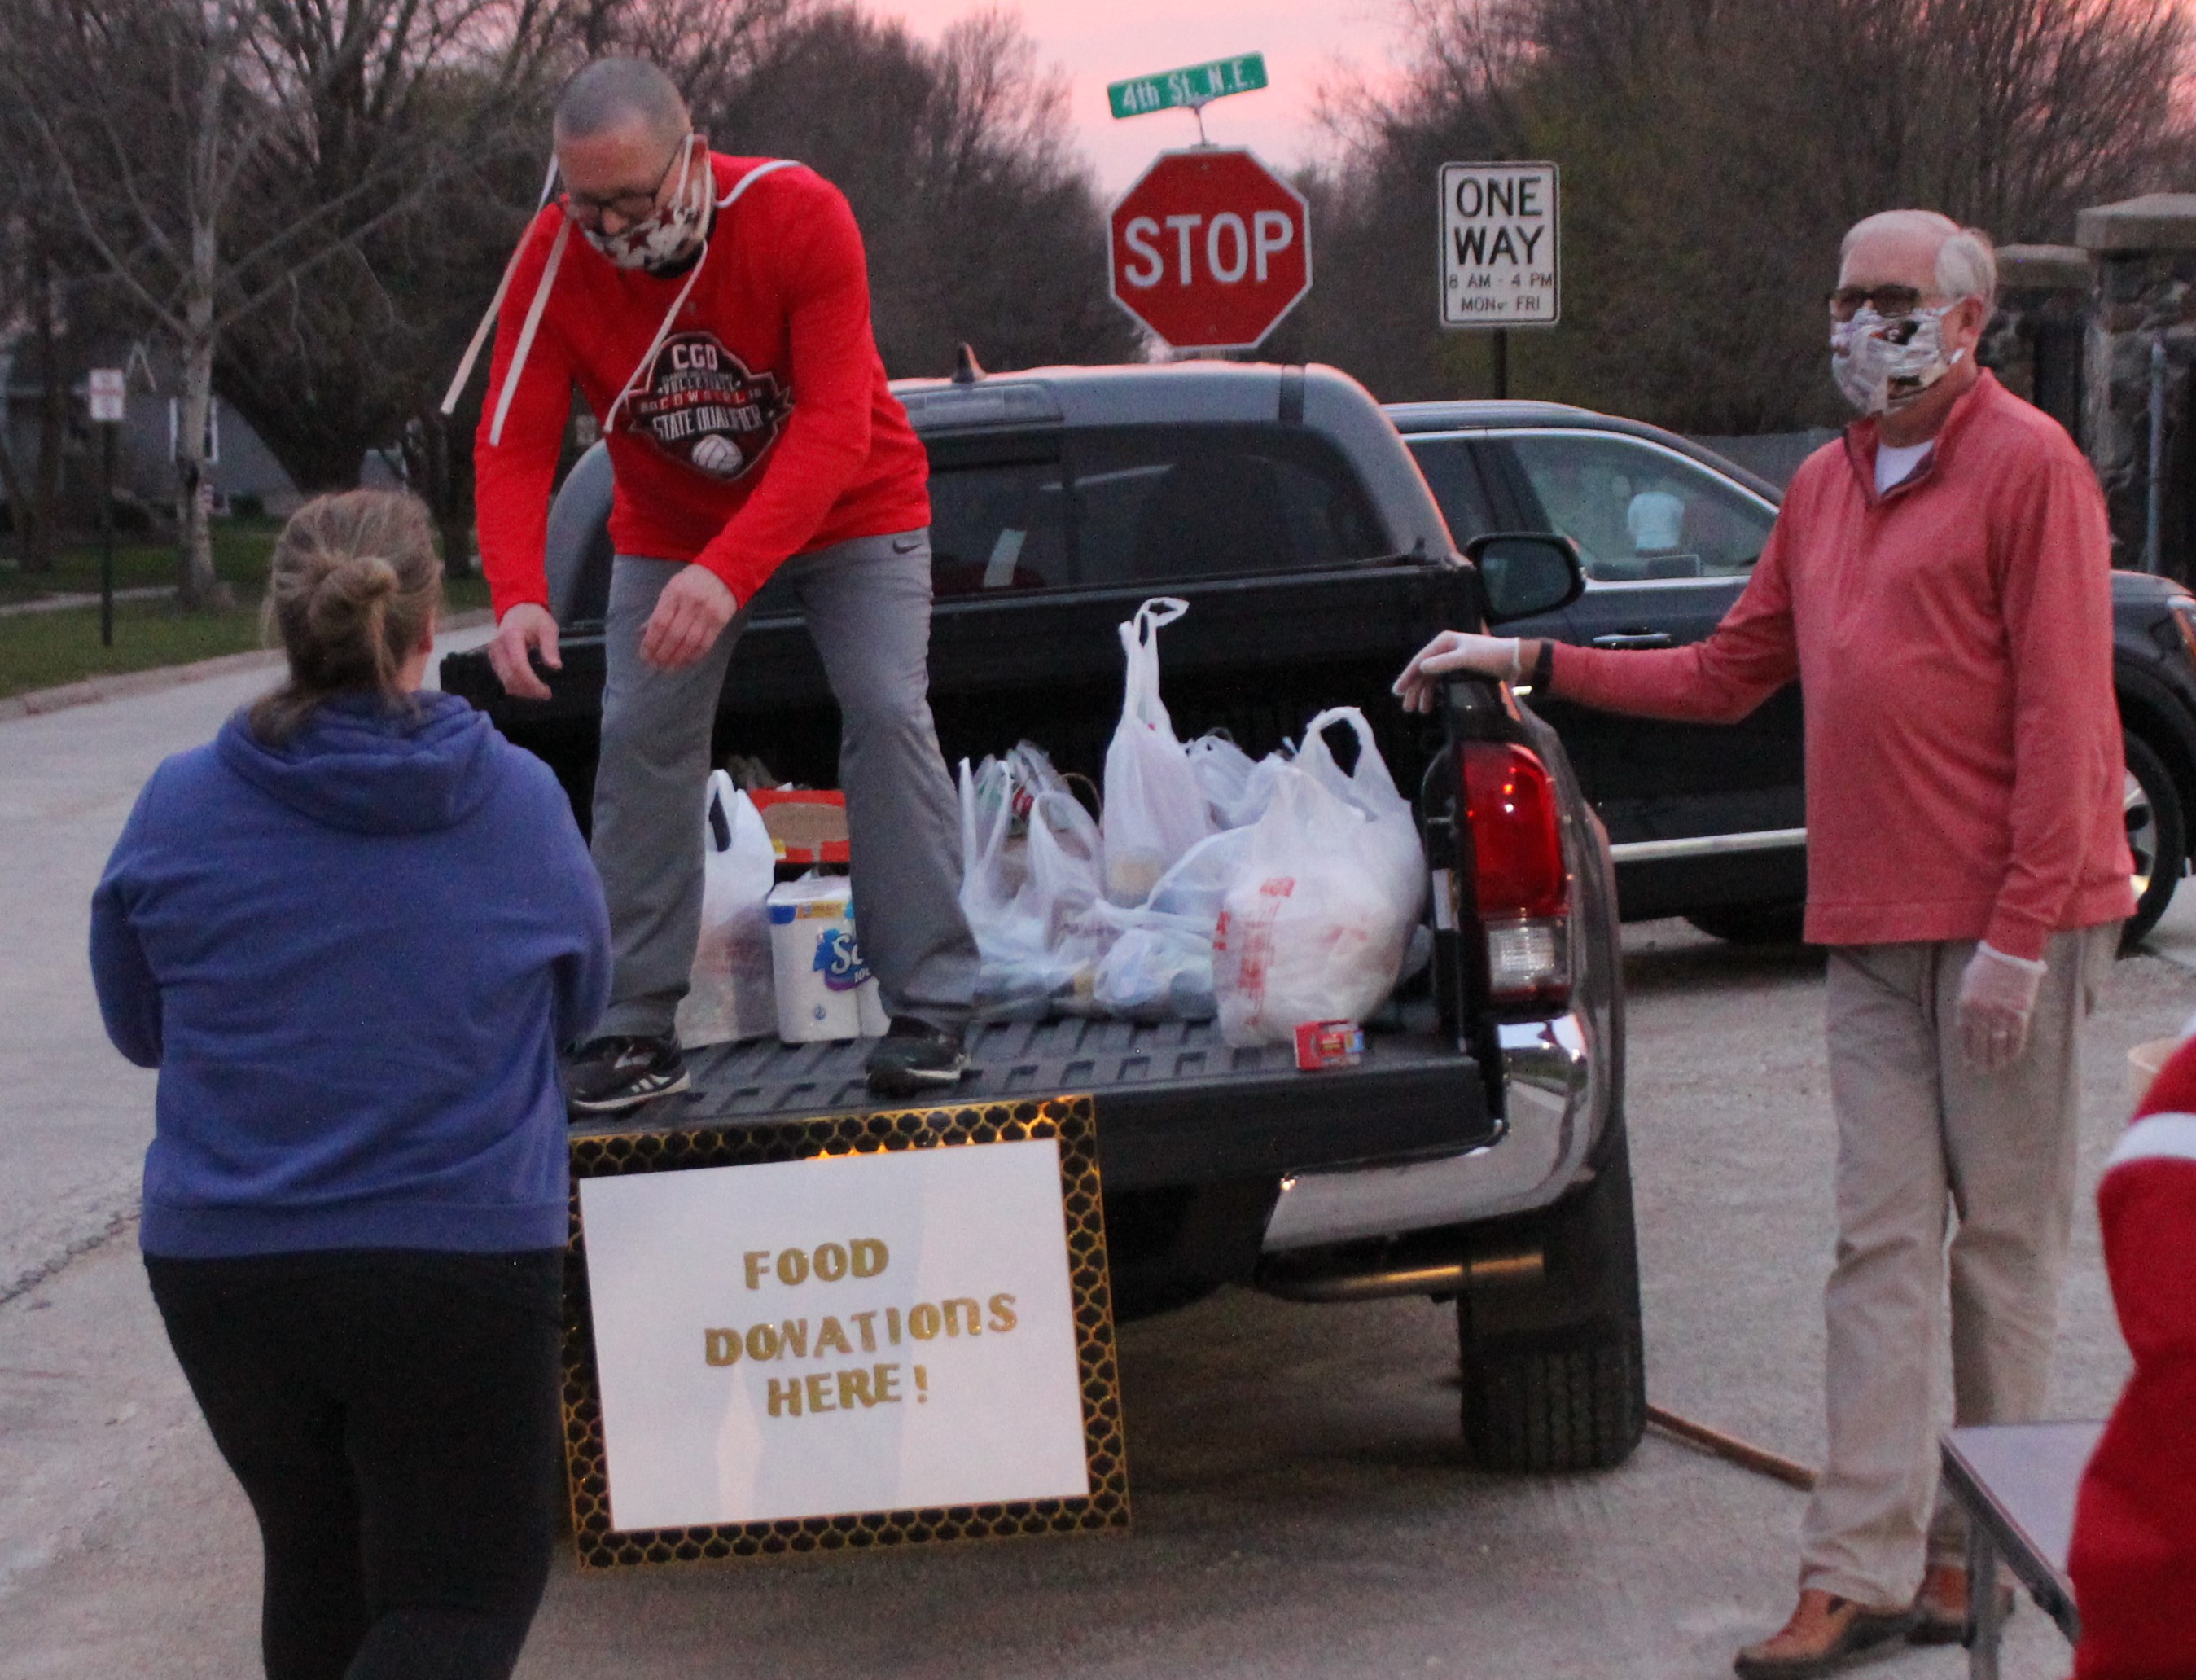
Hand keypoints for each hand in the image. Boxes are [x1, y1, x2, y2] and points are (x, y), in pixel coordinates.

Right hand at [488, 602, 560, 700]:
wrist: (517, 609)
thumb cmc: (534, 618)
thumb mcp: (548, 627)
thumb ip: (550, 646)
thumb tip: (555, 666)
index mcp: (511, 636)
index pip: (518, 665)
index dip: (531, 682)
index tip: (546, 691)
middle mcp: (497, 646)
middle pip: (510, 676)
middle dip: (529, 690)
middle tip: (546, 694)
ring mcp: (493, 654)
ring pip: (505, 680)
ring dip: (522, 691)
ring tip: (540, 692)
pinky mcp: (493, 659)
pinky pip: (503, 678)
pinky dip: (516, 686)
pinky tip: (529, 687)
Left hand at [640, 564, 737, 669]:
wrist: (724, 573)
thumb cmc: (692, 581)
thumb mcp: (671, 589)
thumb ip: (659, 611)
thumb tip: (643, 632)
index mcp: (674, 593)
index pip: (660, 622)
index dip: (651, 642)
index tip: (645, 655)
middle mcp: (691, 603)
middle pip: (674, 635)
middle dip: (663, 654)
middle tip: (655, 665)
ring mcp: (707, 613)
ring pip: (690, 642)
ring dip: (677, 658)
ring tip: (668, 668)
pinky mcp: (721, 621)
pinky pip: (706, 643)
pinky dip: (694, 656)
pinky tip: (686, 662)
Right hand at [1392, 631, 1523, 712]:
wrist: (1514, 661)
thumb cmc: (1490, 656)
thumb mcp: (1466, 658)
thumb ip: (1443, 663)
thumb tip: (1421, 668)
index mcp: (1443, 642)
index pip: (1420, 661)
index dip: (1407, 677)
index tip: (1397, 692)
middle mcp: (1445, 649)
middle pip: (1423, 671)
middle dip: (1415, 690)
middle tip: (1407, 708)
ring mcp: (1452, 659)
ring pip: (1432, 678)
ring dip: (1425, 694)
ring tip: (1421, 711)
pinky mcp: (1461, 669)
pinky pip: (1442, 682)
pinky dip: (1436, 693)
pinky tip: (1434, 705)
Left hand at [1956, 942, 2046, 1071]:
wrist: (2009, 952)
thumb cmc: (1986, 963)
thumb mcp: (1967, 982)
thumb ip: (1966, 1002)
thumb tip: (1968, 1019)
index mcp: (1965, 1005)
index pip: (1964, 1034)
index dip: (1966, 1050)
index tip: (1968, 1062)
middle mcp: (1981, 1013)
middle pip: (1980, 1043)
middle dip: (1980, 1059)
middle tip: (1981, 1071)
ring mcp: (2001, 1014)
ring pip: (1998, 1044)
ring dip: (1996, 1059)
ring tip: (1995, 1068)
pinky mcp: (2020, 1013)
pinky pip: (2016, 1037)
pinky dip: (2013, 1050)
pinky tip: (2011, 1058)